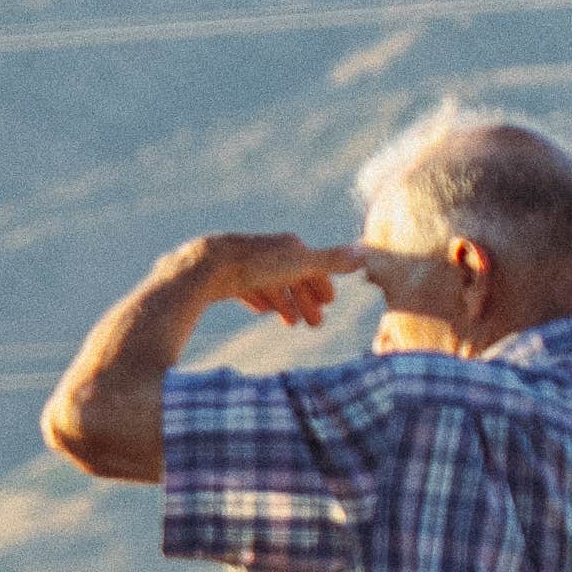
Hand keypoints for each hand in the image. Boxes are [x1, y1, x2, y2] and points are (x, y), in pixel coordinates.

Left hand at [170, 233, 359, 327]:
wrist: (204, 267)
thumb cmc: (254, 266)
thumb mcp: (298, 265)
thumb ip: (330, 262)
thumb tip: (366, 254)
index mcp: (287, 247)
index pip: (312, 266)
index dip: (322, 286)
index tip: (329, 305)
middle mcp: (267, 251)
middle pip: (292, 277)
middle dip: (306, 300)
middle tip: (315, 325)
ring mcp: (245, 262)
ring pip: (270, 284)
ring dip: (285, 303)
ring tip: (291, 323)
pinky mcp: (224, 274)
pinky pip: (245, 286)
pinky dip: (258, 298)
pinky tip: (261, 311)